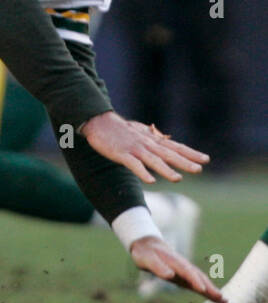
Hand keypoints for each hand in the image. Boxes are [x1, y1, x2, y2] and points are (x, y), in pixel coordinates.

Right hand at [80, 112, 208, 182]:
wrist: (98, 121)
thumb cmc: (119, 129)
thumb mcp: (140, 132)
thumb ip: (153, 139)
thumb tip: (168, 141)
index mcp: (152, 140)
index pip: (175, 146)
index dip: (190, 153)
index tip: (205, 159)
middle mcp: (147, 144)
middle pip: (168, 154)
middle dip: (184, 162)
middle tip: (199, 169)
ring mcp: (134, 149)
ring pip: (153, 160)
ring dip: (166, 169)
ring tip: (177, 178)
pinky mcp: (121, 154)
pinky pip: (133, 164)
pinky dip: (142, 172)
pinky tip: (150, 181)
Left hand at [129, 235, 224, 302]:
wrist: (147, 244)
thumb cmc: (145, 253)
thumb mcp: (147, 259)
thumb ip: (158, 266)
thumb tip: (170, 275)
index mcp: (174, 262)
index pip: (186, 272)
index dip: (194, 280)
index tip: (202, 289)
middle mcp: (183, 266)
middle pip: (199, 277)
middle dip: (210, 287)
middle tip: (223, 299)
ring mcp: (184, 270)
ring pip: (200, 280)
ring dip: (211, 289)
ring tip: (224, 300)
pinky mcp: (183, 275)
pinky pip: (196, 283)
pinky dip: (205, 290)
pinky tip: (213, 297)